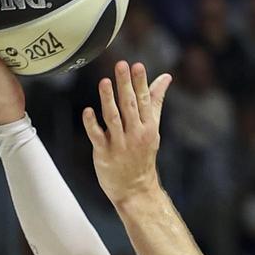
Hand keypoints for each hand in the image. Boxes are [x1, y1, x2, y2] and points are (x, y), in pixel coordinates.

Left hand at [82, 61, 172, 205]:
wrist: (136, 189)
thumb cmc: (143, 155)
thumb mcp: (153, 128)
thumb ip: (156, 101)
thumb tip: (165, 78)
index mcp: (148, 127)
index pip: (145, 101)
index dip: (140, 82)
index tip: (137, 65)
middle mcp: (135, 134)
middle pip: (130, 106)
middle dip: (126, 85)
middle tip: (121, 66)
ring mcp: (120, 144)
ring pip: (114, 118)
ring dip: (109, 100)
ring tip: (105, 82)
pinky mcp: (105, 153)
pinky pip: (98, 136)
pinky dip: (92, 124)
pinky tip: (88, 111)